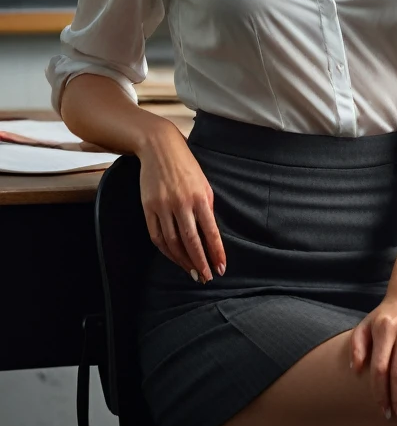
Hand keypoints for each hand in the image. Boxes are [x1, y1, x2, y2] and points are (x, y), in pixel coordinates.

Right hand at [137, 125, 225, 283]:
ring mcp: (163, 207)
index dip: (215, 252)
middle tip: (206, 277)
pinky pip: (157, 236)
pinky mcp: (148, 208)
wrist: (159, 148)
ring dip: (183, 261)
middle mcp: (181, 204)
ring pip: (173, 243)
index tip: (220, 268)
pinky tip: (175, 258)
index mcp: (200, 197)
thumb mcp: (203, 182)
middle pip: (191, 242)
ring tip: (192, 272)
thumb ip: (207, 206)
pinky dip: (166, 251)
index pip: (210, 232)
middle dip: (200, 263)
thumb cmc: (186, 165)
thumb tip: (209, 232)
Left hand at [350, 289, 396, 418]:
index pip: (378, 365)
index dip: (378, 389)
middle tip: (391, 414)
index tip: (379, 407)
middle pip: (394, 368)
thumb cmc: (383, 317)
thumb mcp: (365, 326)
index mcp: (381, 328)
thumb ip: (356, 346)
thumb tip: (355, 369)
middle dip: (392, 395)